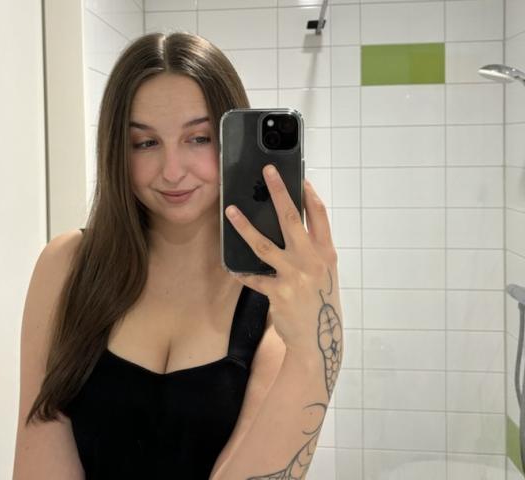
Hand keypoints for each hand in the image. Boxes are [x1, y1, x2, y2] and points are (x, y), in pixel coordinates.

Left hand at [224, 164, 342, 393]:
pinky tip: (231, 265)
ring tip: (230, 211)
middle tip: (268, 172)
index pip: (319, 215)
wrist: (319, 338)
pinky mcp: (277, 293)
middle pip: (290, 219)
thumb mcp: (325, 274)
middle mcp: (311, 260)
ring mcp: (294, 276)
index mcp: (326, 253)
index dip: (308, 195)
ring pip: (263, 244)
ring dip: (244, 226)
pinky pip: (254, 278)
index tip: (299, 178)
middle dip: (278, 192)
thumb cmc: (320, 302)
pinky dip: (242, 272)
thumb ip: (312, 251)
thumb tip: (292, 229)